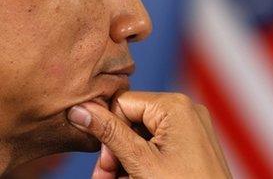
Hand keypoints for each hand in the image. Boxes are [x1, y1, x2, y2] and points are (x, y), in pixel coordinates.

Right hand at [67, 92, 230, 178]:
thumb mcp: (139, 161)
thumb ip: (109, 133)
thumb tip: (80, 110)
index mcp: (174, 105)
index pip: (122, 102)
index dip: (108, 132)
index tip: (105, 163)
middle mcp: (185, 108)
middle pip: (132, 120)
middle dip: (116, 151)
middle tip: (106, 178)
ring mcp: (191, 125)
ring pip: (143, 135)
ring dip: (126, 159)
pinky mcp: (193, 140)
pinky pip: (159, 143)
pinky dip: (144, 161)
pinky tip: (135, 177)